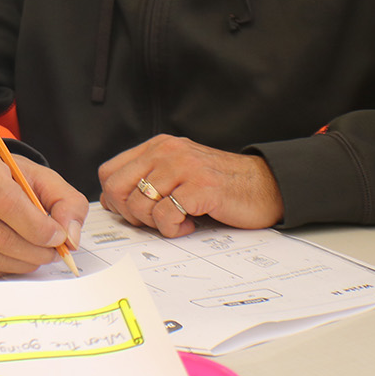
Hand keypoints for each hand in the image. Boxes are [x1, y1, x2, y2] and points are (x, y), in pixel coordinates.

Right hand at [0, 152, 88, 276]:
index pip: (6, 202)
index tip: (57, 236)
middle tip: (52, 252)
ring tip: (38, 254)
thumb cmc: (13, 183)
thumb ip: (67, 204)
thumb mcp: (45, 181)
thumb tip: (69, 237)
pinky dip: (6, 267)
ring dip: (22, 262)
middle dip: (33, 249)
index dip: (36, 226)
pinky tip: (17, 256)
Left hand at [98, 135, 283, 237]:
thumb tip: (111, 200)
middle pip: (117, 188)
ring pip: (139, 204)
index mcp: (157, 147)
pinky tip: (190, 224)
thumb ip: (146, 179)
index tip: (132, 211)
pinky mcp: (200, 187)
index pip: (109, 172)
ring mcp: (184, 167)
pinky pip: (165, 216)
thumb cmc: (219, 185)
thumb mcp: (177, 173)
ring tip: (178, 220)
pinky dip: (173, 229)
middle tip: (153, 220)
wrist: (265, 186)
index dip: (113, 198)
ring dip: (155, 223)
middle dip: (129, 213)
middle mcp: (167, 151)